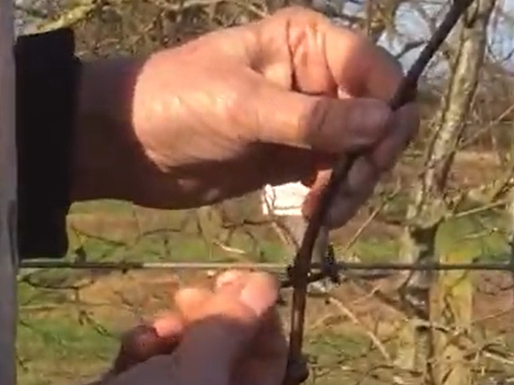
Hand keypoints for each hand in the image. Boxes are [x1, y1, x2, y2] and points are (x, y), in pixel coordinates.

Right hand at [4, 271, 286, 384]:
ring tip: (155, 333)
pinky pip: (143, 360)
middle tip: (188, 294)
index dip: (257, 312)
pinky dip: (140, 346)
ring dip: (171, 329)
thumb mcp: (200, 378)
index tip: (235, 275)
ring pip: (181, 348)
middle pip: (224, 347)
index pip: (268, 353)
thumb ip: (229, 328)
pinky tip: (132, 347)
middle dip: (210, 316)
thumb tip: (267, 283)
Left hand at [72, 7, 419, 227]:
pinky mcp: (299, 155)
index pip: (378, 71)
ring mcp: (312, 117)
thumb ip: (314, 118)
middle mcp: (319, 75)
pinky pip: (339, 176)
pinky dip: (338, 197)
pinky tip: (316, 213)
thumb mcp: (243, 108)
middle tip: (348, 188)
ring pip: (366, 150)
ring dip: (357, 182)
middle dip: (374, 154)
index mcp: (310, 42)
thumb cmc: (177, 105)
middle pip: (382, 114)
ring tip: (329, 210)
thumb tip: (386, 123)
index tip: (373, 153)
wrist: (125, 145)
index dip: (388, 111)